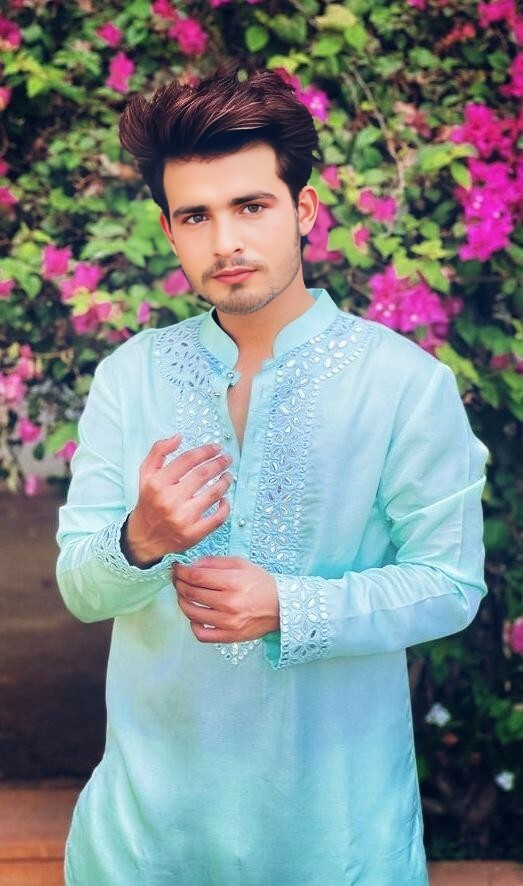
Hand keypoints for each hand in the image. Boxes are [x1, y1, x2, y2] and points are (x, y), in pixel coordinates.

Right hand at [123, 435, 232, 566]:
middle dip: (219, 463)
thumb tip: (178, 437)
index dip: (205, 451)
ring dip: (225, 481)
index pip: (187, 460)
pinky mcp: (193, 534)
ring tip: (228, 476)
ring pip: (213, 494)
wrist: (144, 537)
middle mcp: (169, 500)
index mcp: (158, 483)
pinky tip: (225, 499)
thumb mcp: (146, 474)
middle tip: (227, 459)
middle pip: (203, 474)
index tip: (216, 448)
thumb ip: (158, 451)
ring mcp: (182, 518)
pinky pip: (218, 518)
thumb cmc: (149, 501)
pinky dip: (226, 506)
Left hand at [173, 556, 279, 643]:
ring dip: (182, 602)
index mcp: (233, 582)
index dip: (182, 571)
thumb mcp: (241, 564)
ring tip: (184, 595)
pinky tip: (195, 616)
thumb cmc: (261, 584)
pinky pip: (201, 634)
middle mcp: (230, 603)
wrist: (281, 607)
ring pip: (192, 613)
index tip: (177, 568)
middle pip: (192, 593)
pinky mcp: (229, 637)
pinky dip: (193, 624)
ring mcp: (228, 622)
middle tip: (178, 579)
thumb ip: (215, 562)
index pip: (197, 576)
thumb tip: (192, 565)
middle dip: (179, 584)